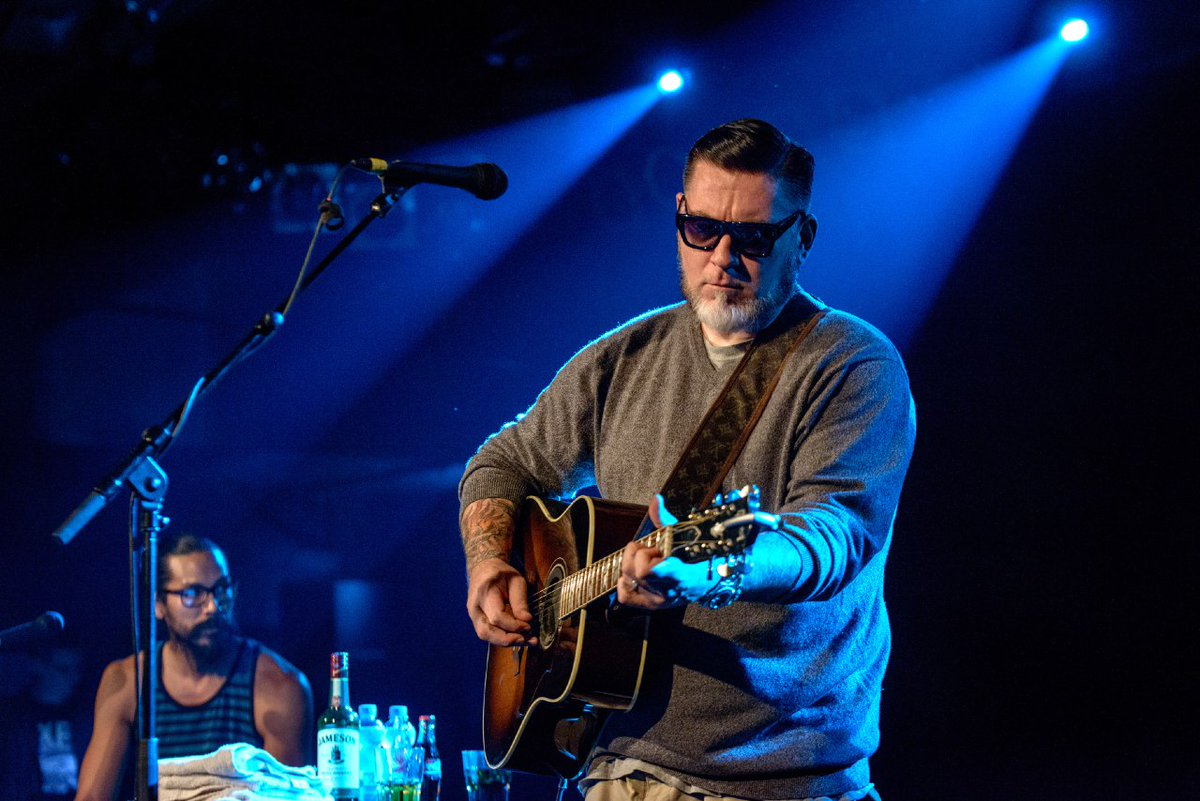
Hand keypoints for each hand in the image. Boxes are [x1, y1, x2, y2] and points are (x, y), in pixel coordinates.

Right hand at [466, 558, 537, 646]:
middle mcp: (474, 606)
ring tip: (525, 641)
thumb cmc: (501, 574)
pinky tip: (517, 638)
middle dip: (506, 640)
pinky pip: (487, 634)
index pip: (497, 617)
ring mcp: (473, 615)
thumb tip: (526, 621)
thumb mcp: (516, 581)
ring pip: (485, 636)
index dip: (514, 625)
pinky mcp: (476, 621)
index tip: (529, 626)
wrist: (483, 569)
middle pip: (486, 631)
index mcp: (485, 592)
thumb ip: (520, 601)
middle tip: (525, 640)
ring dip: (505, 642)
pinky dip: (502, 638)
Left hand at [615, 494, 719, 609]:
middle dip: (638, 555)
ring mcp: (658, 601)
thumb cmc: (698, 556)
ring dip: (633, 565)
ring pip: (627, 579)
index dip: (645, 556)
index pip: (646, 571)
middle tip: (652, 552)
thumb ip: (664, 518)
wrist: (710, 581)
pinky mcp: (650, 604)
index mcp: (677, 575)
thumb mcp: (683, 535)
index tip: (657, 549)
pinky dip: (625, 582)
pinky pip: (625, 595)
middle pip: (634, 571)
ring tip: (648, 562)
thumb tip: (655, 500)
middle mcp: (666, 592)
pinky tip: (636, 574)